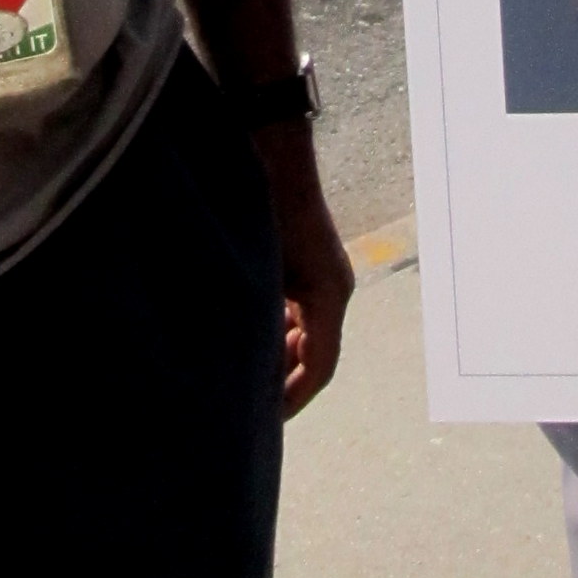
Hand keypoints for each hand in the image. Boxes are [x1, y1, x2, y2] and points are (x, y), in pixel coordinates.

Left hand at [253, 128, 352, 417]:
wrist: (271, 154)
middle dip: (285, 382)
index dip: (295, 399)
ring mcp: (320, 275)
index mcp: (328, 296)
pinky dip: (276, 330)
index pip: (320, 367)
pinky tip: (247, 336)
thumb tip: (251, 373)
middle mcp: (332, 289)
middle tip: (252, 406)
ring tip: (245, 378)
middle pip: (315, 353)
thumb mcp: (262, 278)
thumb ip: (262, 326)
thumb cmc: (266, 211)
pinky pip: (296, 311)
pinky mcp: (307, 264)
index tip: (268, 422)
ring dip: (279, 356)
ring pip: (304, 332)